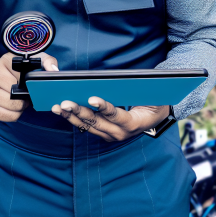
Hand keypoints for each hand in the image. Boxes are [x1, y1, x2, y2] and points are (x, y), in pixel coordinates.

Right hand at [0, 51, 58, 121]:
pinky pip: (4, 116)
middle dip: (26, 96)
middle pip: (16, 92)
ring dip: (21, 106)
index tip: (32, 83)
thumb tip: (54, 70)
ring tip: (22, 99)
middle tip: (28, 93)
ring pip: (11, 105)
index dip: (30, 82)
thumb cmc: (21, 68)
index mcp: (7, 60)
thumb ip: (48, 61)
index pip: (22, 74)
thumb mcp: (35, 59)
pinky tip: (16, 107)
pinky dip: (14, 114)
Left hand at [51, 98, 169, 141]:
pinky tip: (63, 110)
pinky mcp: (103, 134)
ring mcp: (110, 135)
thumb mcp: (153, 97)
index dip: (104, 107)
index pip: (116, 116)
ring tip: (59, 106)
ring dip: (72, 116)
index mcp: (132, 124)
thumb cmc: (155, 104)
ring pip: (87, 126)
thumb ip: (141, 91)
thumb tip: (125, 80)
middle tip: (66, 102)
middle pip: (96, 122)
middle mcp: (119, 134)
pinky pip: (86, 127)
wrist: (156, 117)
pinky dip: (74, 118)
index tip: (91, 98)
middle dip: (79, 111)